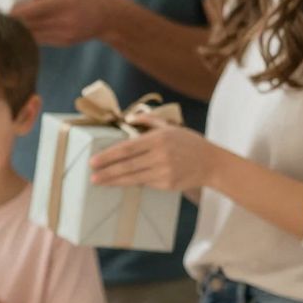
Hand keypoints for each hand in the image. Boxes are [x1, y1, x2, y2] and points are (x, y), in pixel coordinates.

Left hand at [11, 0, 116, 46]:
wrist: (111, 18)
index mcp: (63, 2)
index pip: (30, 11)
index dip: (12, 11)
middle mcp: (62, 21)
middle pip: (26, 26)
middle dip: (8, 21)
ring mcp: (61, 35)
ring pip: (29, 36)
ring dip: (16, 30)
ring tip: (3, 21)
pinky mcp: (60, 43)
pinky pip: (38, 40)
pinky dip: (27, 34)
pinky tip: (19, 28)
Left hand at [89, 122, 214, 193]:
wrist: (210, 162)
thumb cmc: (188, 143)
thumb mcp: (171, 127)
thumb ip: (149, 121)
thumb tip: (129, 118)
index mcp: (159, 138)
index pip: (128, 147)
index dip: (109, 155)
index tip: (94, 160)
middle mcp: (160, 155)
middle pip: (127, 164)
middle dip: (107, 171)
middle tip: (91, 175)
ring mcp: (163, 171)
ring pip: (133, 177)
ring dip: (113, 180)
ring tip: (98, 182)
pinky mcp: (167, 184)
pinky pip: (144, 184)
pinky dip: (130, 183)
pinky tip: (118, 184)